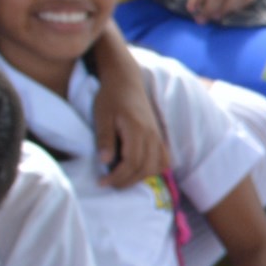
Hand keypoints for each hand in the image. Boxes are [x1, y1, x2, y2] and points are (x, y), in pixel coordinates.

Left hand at [93, 52, 168, 190]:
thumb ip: (105, 139)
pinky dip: (153, 169)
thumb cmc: (110, 97)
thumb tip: (105, 161)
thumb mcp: (102, 116)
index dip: (116, 177)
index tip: (101, 182)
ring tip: (122, 178)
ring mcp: (157, 136)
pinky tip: (139, 170)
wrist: (125, 81)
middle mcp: (151, 135)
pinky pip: (163, 160)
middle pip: (144, 168)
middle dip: (126, 181)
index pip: (131, 163)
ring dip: (139, 177)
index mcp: (137, 130)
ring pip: (156, 166)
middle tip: (109, 183)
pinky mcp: (158, 136)